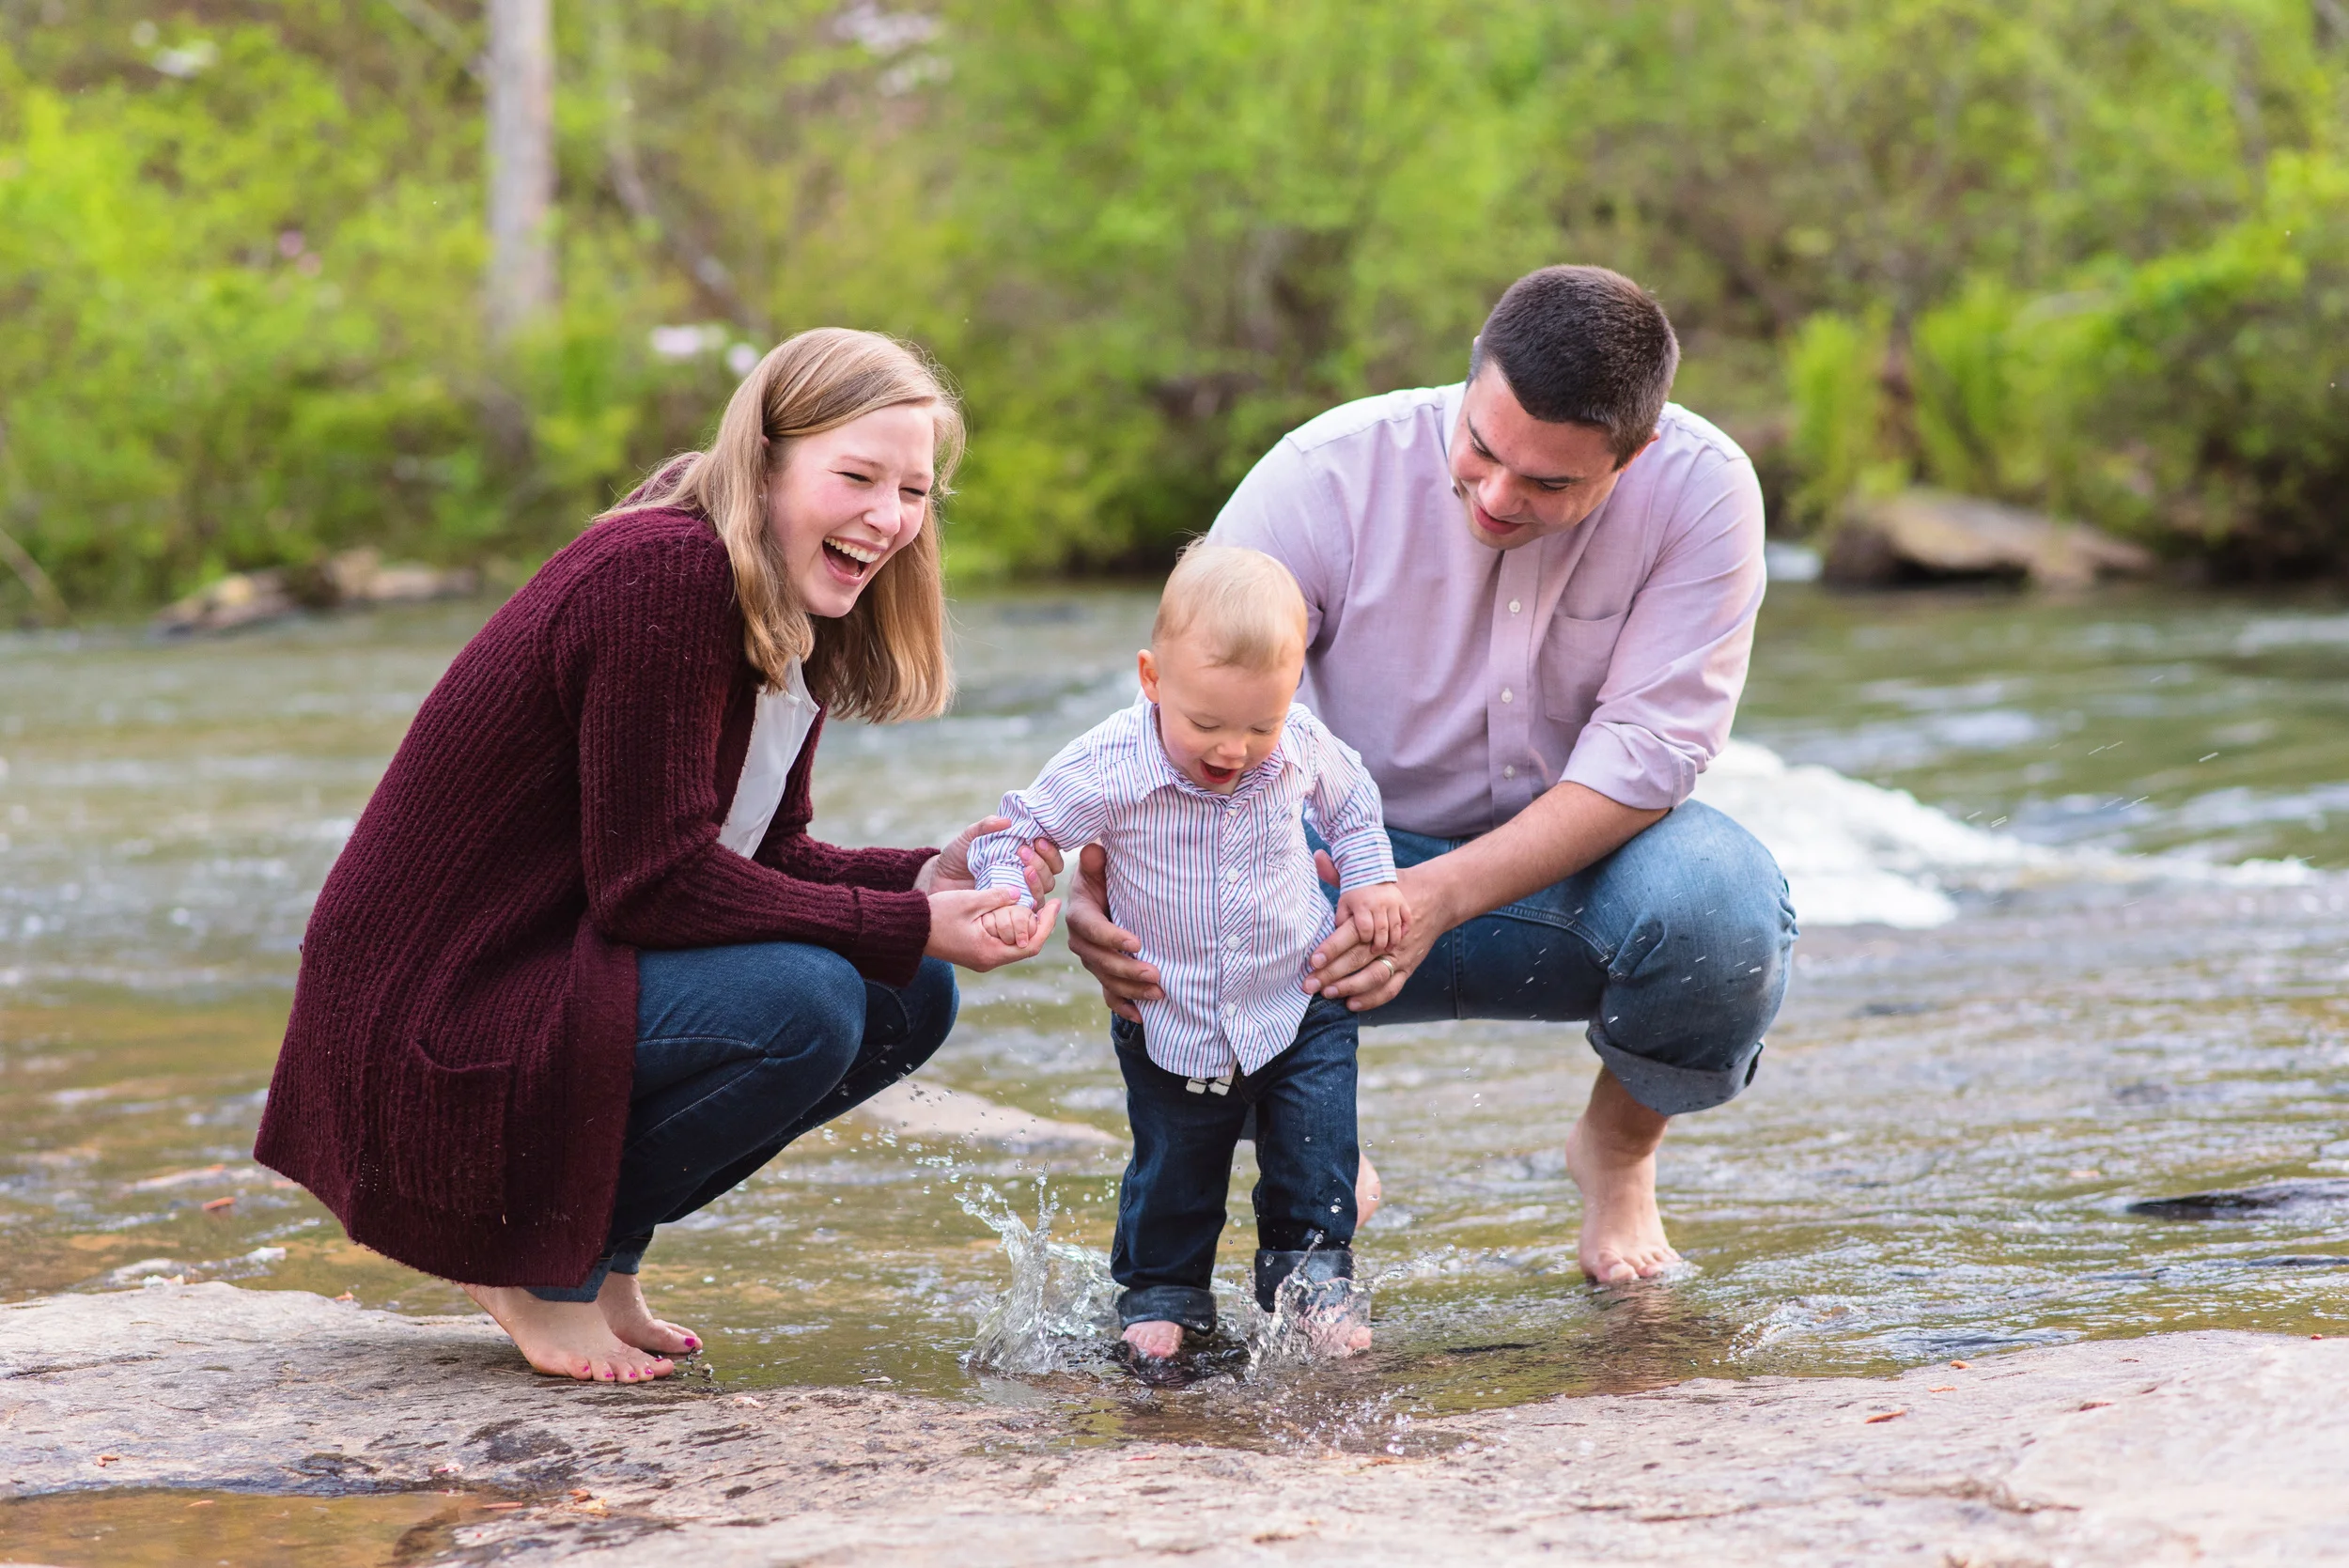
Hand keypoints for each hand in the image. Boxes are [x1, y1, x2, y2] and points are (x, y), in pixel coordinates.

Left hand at [916, 817, 1063, 901]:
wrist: (940, 881)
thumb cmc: (957, 857)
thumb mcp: (970, 837)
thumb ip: (986, 826)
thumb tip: (1007, 821)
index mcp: (1022, 855)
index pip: (1049, 854)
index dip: (1050, 849)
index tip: (1037, 839)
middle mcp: (1025, 875)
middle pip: (1051, 873)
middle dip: (1042, 862)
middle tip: (1022, 851)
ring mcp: (1019, 893)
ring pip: (1044, 890)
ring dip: (1038, 879)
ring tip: (1023, 869)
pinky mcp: (1010, 909)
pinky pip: (1030, 909)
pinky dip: (1030, 900)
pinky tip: (1019, 891)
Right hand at [926, 888, 1060, 971]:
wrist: (908, 930)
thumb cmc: (936, 915)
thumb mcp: (969, 901)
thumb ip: (997, 896)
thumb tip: (1020, 893)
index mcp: (990, 953)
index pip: (1032, 944)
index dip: (1048, 924)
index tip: (1055, 903)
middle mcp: (989, 960)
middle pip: (1026, 946)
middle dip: (1039, 924)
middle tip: (1046, 901)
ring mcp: (981, 958)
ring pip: (1014, 944)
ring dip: (1024, 925)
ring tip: (1032, 903)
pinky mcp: (975, 952)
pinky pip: (1001, 942)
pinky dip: (1010, 927)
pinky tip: (1011, 909)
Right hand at [1064, 842, 1161, 1022]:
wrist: (1110, 893)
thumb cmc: (1108, 876)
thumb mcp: (1101, 866)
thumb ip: (1097, 861)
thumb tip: (1094, 852)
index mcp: (1079, 914)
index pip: (1092, 928)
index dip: (1111, 937)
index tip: (1137, 943)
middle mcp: (1082, 941)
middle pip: (1100, 961)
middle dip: (1127, 971)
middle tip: (1156, 975)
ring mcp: (1092, 960)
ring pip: (1108, 981)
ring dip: (1132, 991)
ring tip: (1160, 994)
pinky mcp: (1103, 974)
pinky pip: (1110, 995)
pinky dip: (1125, 1007)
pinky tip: (1143, 1016)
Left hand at [1307, 861, 1446, 1010]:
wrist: (1435, 896)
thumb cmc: (1393, 888)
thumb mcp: (1369, 878)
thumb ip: (1340, 874)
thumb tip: (1318, 856)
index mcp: (1376, 915)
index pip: (1351, 934)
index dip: (1331, 948)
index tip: (1312, 960)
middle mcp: (1388, 937)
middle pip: (1357, 959)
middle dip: (1330, 974)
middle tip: (1308, 984)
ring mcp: (1400, 954)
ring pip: (1375, 976)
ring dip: (1350, 987)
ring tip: (1327, 993)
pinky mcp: (1408, 967)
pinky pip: (1391, 988)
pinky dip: (1372, 999)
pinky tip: (1352, 1004)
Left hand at [1333, 879, 1409, 955]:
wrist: (1369, 873)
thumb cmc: (1354, 893)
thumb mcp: (1343, 904)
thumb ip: (1341, 920)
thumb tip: (1339, 938)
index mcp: (1362, 905)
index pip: (1365, 928)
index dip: (1365, 938)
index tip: (1364, 942)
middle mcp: (1379, 904)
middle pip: (1382, 930)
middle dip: (1379, 944)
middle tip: (1376, 950)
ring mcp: (1392, 902)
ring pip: (1395, 926)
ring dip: (1392, 940)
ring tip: (1387, 948)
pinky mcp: (1402, 902)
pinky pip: (1407, 918)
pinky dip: (1404, 929)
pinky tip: (1400, 937)